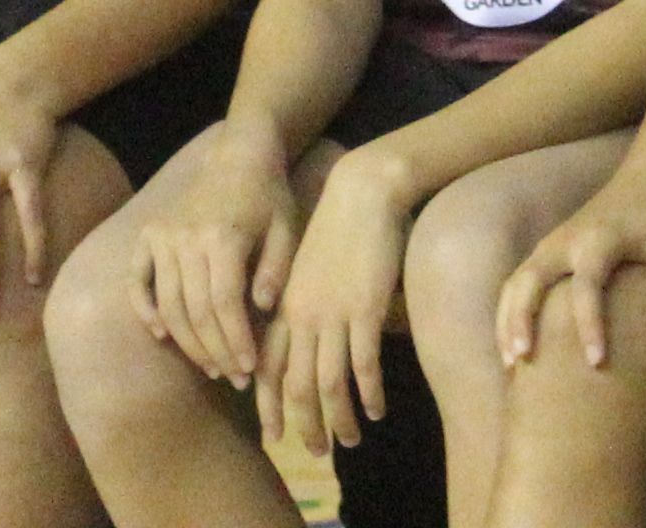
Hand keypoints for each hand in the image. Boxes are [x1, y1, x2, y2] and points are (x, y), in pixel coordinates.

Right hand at [129, 117, 302, 393]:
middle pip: (195, 311)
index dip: (236, 341)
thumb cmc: (268, 197)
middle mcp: (185, 239)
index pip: (224, 305)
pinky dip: (144, 310)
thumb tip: (263, 309)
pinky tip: (161, 335)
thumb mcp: (286, 229)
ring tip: (211, 366)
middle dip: (216, 351)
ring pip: (168, 304)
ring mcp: (162, 236)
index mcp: (222, 237)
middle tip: (234, 377)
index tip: (250, 368)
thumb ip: (276, 270)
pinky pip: (136, 281)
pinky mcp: (148, 235)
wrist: (238, 156)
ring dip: (187, 342)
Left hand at [261, 154, 416, 460]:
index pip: (268, 368)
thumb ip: (302, 308)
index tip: (274, 437)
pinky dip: (369, 394)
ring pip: (329, 383)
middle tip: (316, 453)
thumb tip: (306, 345)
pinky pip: (364, 364)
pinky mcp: (365, 309)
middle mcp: (302, 317)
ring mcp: (333, 315)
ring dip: (339, 419)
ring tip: (350, 441)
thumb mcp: (308, 271)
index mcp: (285, 307)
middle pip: (297, 385)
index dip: (269, 406)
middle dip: (305, 424)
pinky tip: (377, 409)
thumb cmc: (337, 228)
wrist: (363, 193)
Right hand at [498, 158, 645, 370]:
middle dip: (522, 318)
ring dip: (508, 319)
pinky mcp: (546, 249)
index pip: (588, 286)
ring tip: (509, 363)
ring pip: (516, 281)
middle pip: (532, 279)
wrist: (643, 177)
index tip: (596, 363)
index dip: (590, 325)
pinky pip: (517, 281)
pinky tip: (511, 344)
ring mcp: (551, 243)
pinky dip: (508, 311)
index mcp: (600, 239)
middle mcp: (567, 240)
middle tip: (521, 360)